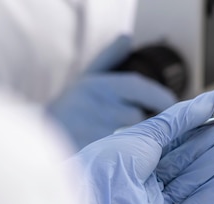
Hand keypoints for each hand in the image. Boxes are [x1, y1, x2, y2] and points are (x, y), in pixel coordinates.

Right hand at [47, 35, 176, 150]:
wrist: (42, 137)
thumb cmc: (69, 107)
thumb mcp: (87, 78)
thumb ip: (109, 57)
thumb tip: (127, 37)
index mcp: (101, 86)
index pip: (140, 87)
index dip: (160, 97)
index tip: (172, 104)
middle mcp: (100, 107)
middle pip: (139, 116)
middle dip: (150, 122)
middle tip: (156, 127)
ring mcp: (99, 133)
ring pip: (134, 137)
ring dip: (140, 140)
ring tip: (141, 143)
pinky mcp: (98, 154)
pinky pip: (124, 155)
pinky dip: (130, 155)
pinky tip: (130, 157)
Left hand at [70, 90, 213, 203]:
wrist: (91, 198)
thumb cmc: (109, 162)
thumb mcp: (147, 132)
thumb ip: (182, 118)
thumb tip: (212, 99)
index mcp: (140, 160)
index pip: (179, 143)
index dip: (203, 129)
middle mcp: (150, 183)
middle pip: (189, 161)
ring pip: (195, 180)